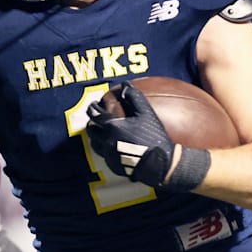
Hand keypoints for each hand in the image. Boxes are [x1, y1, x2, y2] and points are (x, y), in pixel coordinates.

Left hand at [86, 84, 211, 190]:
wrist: (160, 164)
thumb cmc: (154, 136)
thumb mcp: (146, 113)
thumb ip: (134, 97)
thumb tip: (125, 85)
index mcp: (111, 127)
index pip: (94, 114)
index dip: (92, 108)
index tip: (93, 104)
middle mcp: (106, 142)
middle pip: (91, 131)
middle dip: (92, 123)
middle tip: (96, 120)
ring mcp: (109, 156)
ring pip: (95, 145)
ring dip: (96, 138)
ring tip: (102, 133)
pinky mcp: (114, 166)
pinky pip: (105, 157)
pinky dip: (106, 150)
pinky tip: (113, 148)